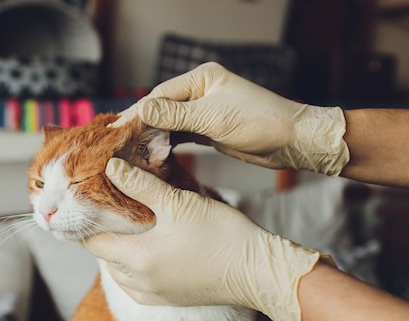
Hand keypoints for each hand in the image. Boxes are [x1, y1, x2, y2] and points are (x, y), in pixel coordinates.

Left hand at [83, 158, 324, 320]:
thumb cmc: (221, 235)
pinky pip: (138, 288)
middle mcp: (140, 283)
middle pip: (105, 258)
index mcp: (137, 259)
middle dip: (101, 235)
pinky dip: (133, 271)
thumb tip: (111, 166)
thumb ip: (141, 185)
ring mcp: (156, 295)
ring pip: (121, 274)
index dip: (85, 223)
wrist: (257, 272)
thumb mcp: (178, 203)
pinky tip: (143, 255)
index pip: (94, 242)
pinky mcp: (171, 300)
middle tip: (104, 212)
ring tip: (123, 229)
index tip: (82, 206)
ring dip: (117, 253)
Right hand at [113, 62, 348, 175]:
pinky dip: (167, 144)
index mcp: (202, 78)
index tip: (117, 128)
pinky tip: (154, 154)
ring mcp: (205, 110)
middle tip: (119, 143)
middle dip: (142, 125)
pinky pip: (181, 135)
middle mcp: (201, 91)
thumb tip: (141, 109)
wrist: (292, 141)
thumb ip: (175, 114)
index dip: (137, 112)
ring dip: (153, 136)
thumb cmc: (259, 122)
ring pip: (169, 123)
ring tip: (131, 151)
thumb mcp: (213, 118)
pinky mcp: (209, 129)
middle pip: (162, 108)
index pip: (160, 95)